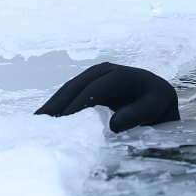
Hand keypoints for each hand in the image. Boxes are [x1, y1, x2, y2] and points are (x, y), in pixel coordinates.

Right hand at [35, 62, 180, 131]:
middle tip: (40, 125)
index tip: (64, 123)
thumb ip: (139, 113)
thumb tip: (115, 123)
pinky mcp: (88, 84)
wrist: (159, 100)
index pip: (94, 90)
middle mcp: (105, 71)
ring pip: (68, 90)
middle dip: (58, 105)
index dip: (77, 105)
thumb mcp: (157, 108)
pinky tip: (44, 120)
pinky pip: (69, 94)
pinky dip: (56, 106)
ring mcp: (94, 76)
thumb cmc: (159, 106)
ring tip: (36, 125)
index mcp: (121, 75)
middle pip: (76, 87)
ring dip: (52, 106)